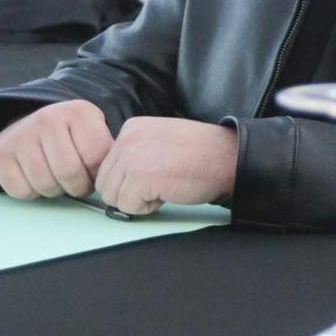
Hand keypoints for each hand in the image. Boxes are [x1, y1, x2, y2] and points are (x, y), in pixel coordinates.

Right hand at [0, 98, 114, 199]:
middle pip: (70, 173)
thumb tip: (112, 179)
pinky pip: (22, 191)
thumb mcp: (93, 133)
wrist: (28, 124)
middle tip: (76, 181)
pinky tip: (34, 176)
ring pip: (46, 185)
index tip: (93, 171)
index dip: (97, 173)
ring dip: (55, 190)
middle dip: (77, 187)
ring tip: (56, 176)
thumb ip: (106, 152)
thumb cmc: (68, 136)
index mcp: (78, 112)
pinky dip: (31, 192)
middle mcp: (47, 119)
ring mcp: (20, 135)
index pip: (97, 157)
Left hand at [92, 116, 237, 214]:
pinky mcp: (140, 176)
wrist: (229, 157)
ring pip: (113, 196)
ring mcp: (132, 156)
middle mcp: (127, 138)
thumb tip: (115, 182)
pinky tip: (168, 193)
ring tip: (165, 187)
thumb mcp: (160, 142)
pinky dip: (147, 207)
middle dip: (130, 192)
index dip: (130, 181)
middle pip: (105, 183)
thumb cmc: (202, 155)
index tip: (156, 175)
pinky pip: (128, 206)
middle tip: (161, 185)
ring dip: (138, 200)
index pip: (107, 167)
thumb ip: (135, 154)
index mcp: (131, 128)